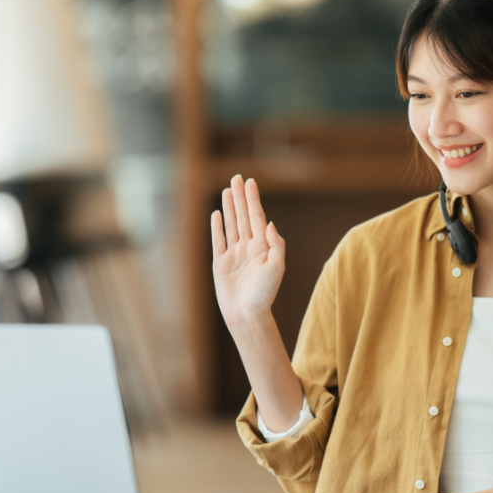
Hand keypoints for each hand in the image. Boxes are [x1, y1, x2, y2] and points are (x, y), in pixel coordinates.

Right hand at [211, 175, 285, 330]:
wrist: (247, 314)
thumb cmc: (264, 294)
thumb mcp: (277, 268)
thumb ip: (275, 244)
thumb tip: (269, 222)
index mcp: (262, 246)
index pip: (256, 217)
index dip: (253, 199)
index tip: (250, 182)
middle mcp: (248, 247)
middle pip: (242, 216)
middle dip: (240, 197)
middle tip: (236, 177)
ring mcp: (234, 254)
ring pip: (231, 225)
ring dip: (228, 207)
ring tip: (227, 190)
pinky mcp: (221, 263)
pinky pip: (218, 240)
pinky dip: (217, 227)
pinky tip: (216, 214)